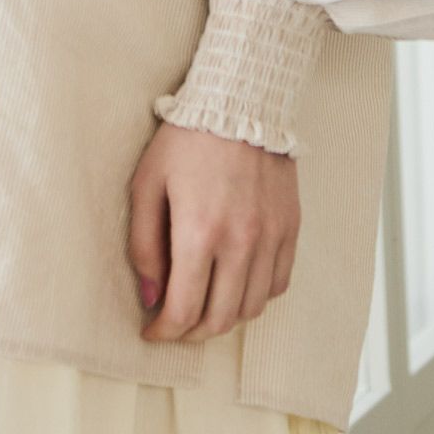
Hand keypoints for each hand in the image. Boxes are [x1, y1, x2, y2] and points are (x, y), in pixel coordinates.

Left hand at [126, 121, 299, 342]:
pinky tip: (235, 284)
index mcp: (198, 232)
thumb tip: (150, 295)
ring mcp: (270, 237)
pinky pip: (277, 284)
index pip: (183, 309)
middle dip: (192, 333)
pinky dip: (255, 296)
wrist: (239, 100)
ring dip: (225, 318)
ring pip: (251, 308)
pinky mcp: (290, 228)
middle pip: (220, 319)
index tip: (152, 332)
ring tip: (203, 306)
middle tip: (175, 325)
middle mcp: (240, 242)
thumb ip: (143, 244)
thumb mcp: (147, 184)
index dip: (164, 332)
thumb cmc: (186, 139)